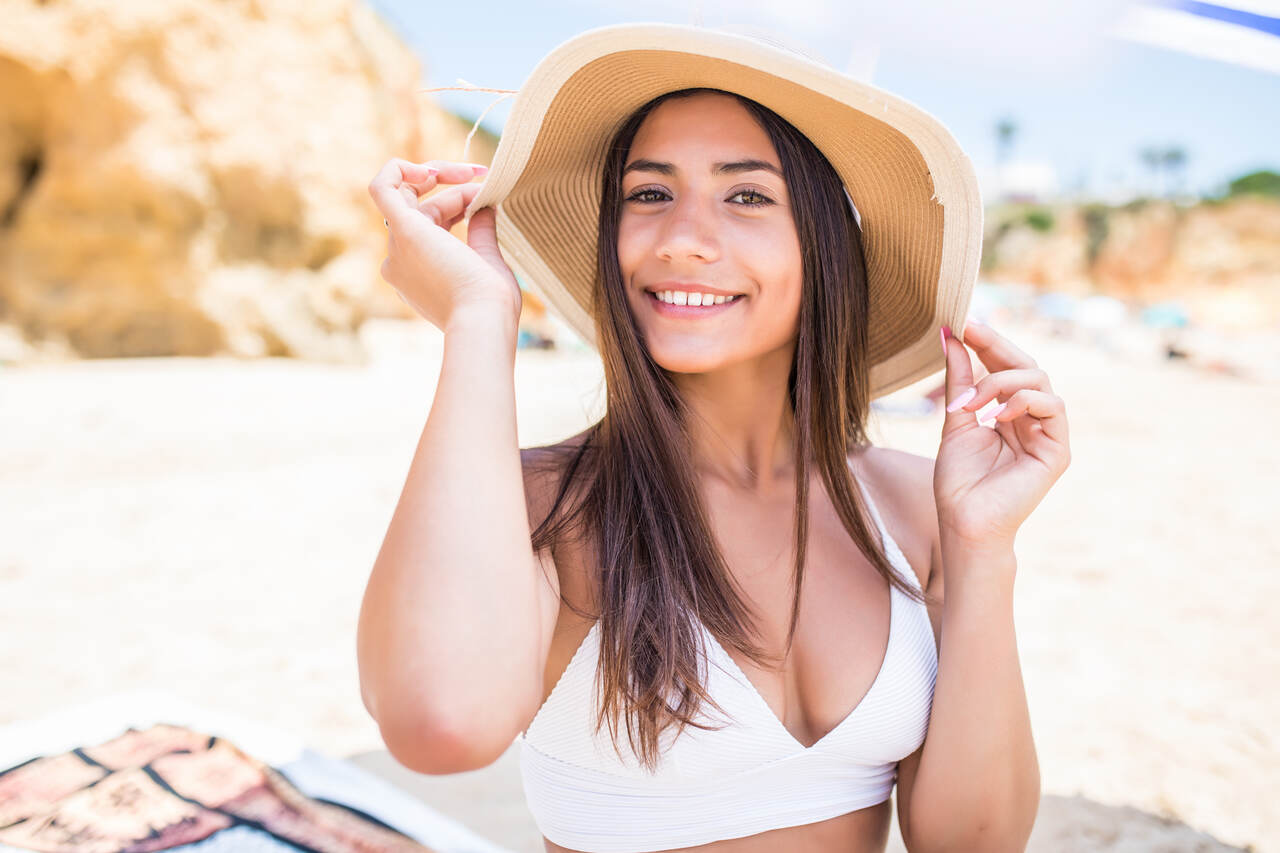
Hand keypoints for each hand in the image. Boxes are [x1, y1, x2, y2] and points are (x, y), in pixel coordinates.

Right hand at [367, 158, 521, 329]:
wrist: (483, 321)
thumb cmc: (491, 304)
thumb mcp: (487, 261)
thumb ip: (481, 232)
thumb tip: (484, 205)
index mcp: (416, 274)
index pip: (431, 223)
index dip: (459, 204)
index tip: (487, 200)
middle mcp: (399, 262)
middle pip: (422, 209)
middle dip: (455, 192)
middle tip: (485, 184)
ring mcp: (397, 247)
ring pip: (409, 195)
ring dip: (444, 177)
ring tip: (479, 180)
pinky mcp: (404, 231)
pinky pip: (382, 187)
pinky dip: (400, 168)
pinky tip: (432, 168)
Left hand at [934, 319, 1071, 551]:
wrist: (964, 522)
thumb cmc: (958, 481)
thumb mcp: (955, 420)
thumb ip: (958, 380)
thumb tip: (950, 336)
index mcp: (1007, 412)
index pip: (1005, 367)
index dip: (988, 343)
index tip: (963, 322)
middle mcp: (1031, 419)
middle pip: (1027, 366)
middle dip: (996, 346)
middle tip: (969, 330)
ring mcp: (1047, 433)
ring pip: (1039, 381)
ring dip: (1001, 381)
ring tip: (971, 403)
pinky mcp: (1058, 450)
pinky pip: (1052, 407)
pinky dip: (1024, 402)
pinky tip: (997, 415)